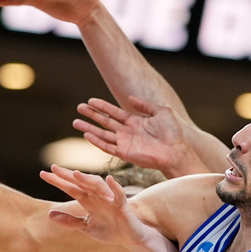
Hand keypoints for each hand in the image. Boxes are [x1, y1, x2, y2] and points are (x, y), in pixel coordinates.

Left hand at [40, 165, 152, 249]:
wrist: (130, 239)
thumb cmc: (109, 230)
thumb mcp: (85, 227)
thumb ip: (69, 221)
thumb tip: (49, 214)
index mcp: (88, 201)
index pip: (71, 188)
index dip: (58, 181)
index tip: (43, 174)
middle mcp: (98, 197)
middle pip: (81, 183)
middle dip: (68, 176)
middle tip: (54, 167)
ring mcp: (110, 200)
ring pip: (98, 186)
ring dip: (87, 179)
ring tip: (75, 174)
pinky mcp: (122, 206)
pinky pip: (119, 195)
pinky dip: (115, 187)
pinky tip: (109, 179)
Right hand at [74, 96, 203, 176]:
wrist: (175, 151)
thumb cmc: (172, 133)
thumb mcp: (161, 112)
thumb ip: (145, 105)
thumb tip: (130, 98)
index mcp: (134, 121)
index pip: (114, 112)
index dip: (102, 106)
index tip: (90, 100)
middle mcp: (127, 132)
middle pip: (105, 121)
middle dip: (92, 114)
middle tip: (79, 108)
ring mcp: (124, 143)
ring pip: (102, 134)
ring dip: (89, 128)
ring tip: (75, 121)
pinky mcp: (124, 153)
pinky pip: (107, 146)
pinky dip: (96, 141)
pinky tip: (87, 135)